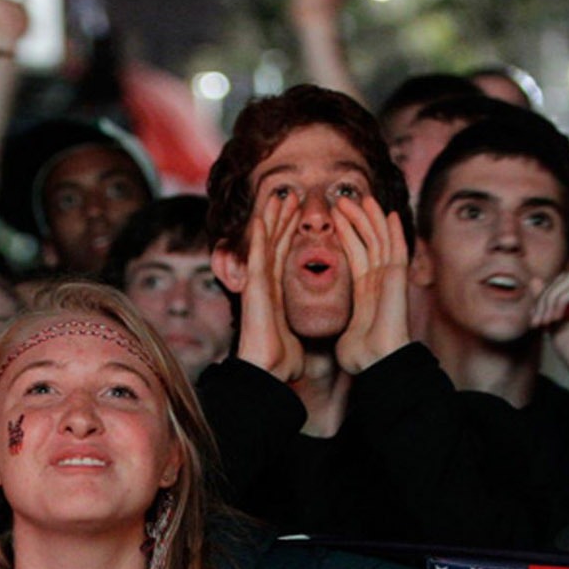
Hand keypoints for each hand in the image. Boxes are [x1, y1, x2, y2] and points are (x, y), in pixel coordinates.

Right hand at [234, 189, 304, 381]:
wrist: (268, 372)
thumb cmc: (282, 361)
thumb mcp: (299, 335)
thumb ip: (301, 324)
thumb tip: (314, 330)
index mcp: (275, 294)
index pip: (282, 256)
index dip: (289, 234)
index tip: (297, 215)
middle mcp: (264, 285)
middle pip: (273, 244)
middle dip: (281, 219)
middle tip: (290, 196)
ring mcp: (257, 285)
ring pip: (266, 244)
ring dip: (273, 219)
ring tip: (280, 196)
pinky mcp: (254, 289)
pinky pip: (257, 257)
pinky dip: (259, 237)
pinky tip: (262, 217)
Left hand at [333, 194, 409, 373]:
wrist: (377, 363)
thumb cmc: (361, 355)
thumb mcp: (342, 329)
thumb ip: (337, 317)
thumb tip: (324, 321)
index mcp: (366, 291)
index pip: (356, 254)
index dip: (346, 234)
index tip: (335, 218)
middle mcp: (379, 282)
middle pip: (368, 242)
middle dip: (356, 219)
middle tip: (342, 200)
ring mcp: (390, 279)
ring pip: (380, 240)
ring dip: (370, 218)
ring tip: (359, 197)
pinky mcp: (397, 280)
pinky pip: (396, 250)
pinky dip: (394, 231)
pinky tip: (390, 213)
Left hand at [533, 272, 568, 384]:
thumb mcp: (554, 322)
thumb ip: (546, 301)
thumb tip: (534, 280)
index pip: (564, 281)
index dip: (544, 296)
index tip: (533, 319)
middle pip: (566, 277)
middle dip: (545, 297)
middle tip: (537, 320)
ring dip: (550, 300)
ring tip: (544, 322)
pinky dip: (560, 301)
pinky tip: (555, 319)